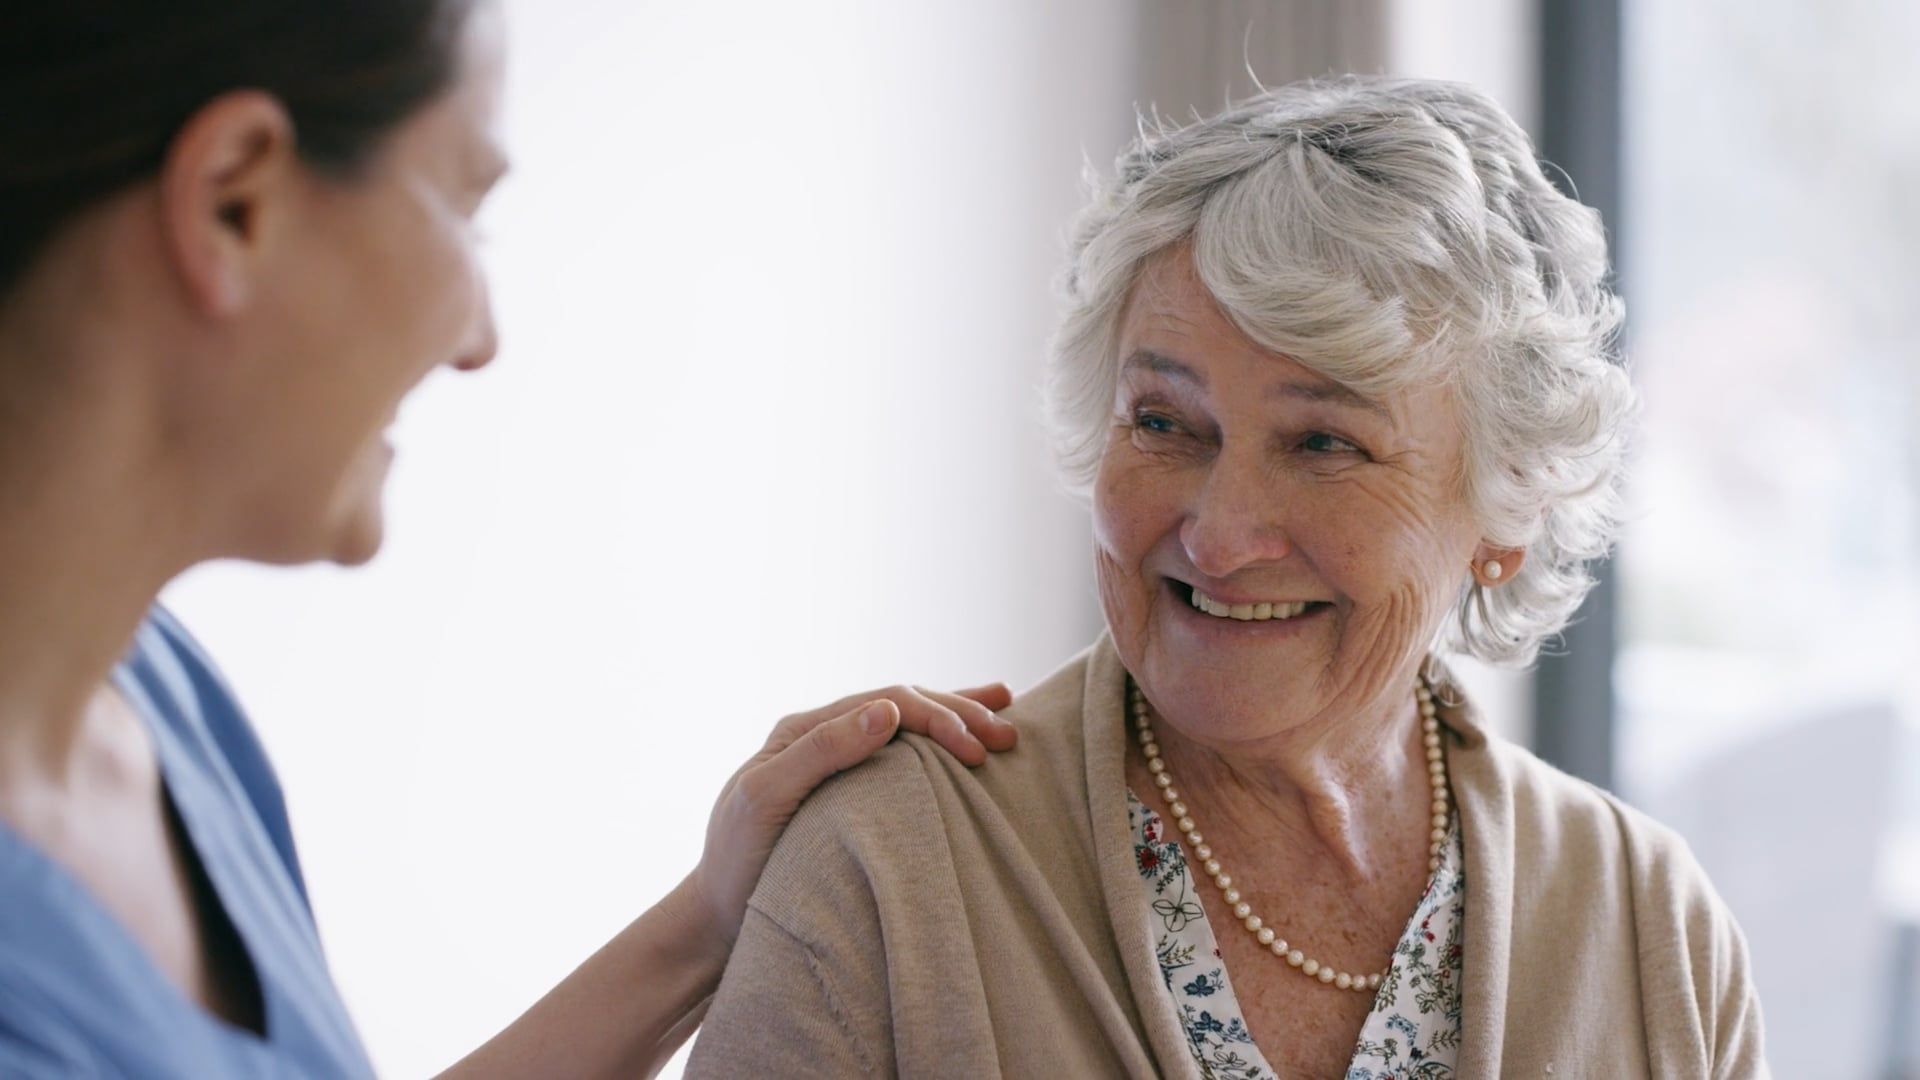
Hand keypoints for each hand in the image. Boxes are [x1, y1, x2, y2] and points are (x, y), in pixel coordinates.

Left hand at [679, 682, 1016, 954]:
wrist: (717, 916)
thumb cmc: (736, 860)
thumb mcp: (766, 799)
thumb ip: (822, 749)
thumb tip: (888, 710)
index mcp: (804, 729)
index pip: (886, 702)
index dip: (938, 717)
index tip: (978, 750)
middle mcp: (823, 737)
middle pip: (905, 706)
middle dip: (960, 715)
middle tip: (1007, 737)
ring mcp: (838, 763)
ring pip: (910, 726)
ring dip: (958, 720)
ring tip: (1008, 719)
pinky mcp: (851, 795)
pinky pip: (903, 758)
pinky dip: (939, 744)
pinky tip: (969, 740)